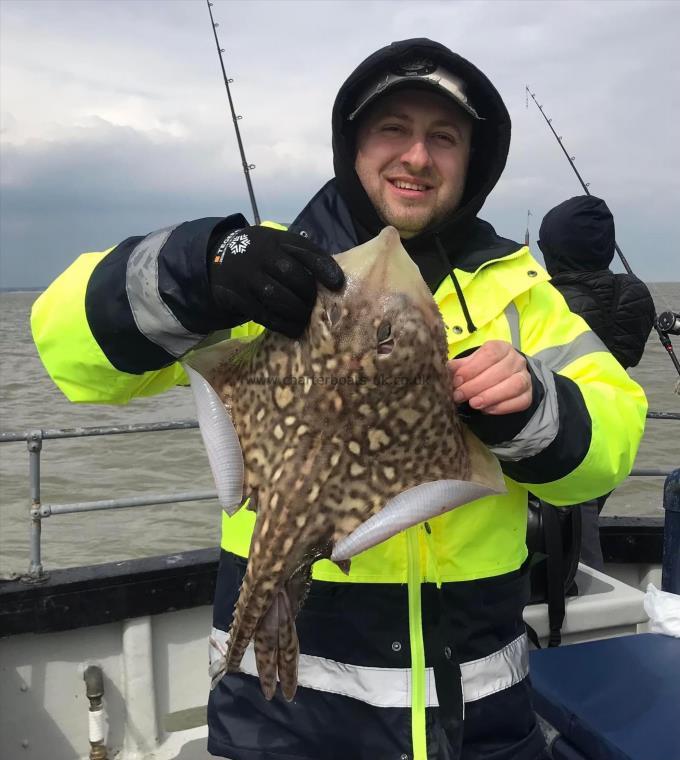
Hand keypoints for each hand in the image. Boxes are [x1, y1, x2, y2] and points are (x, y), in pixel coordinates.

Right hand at [208, 226, 343, 337]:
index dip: (324, 267)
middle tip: (317, 307)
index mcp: (278, 239)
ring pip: (276, 295)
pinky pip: (262, 313)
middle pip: (292, 274)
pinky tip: (292, 328)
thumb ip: (300, 257)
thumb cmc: (260, 254)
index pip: (306, 250)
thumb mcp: (277, 245)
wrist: (217, 258)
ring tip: (306, 319)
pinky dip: (281, 323)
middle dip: (308, 294)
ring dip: (296, 311)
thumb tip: (334, 280)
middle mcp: (261, 254)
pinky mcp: (237, 296)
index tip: (338, 284)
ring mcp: (247, 276)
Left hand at [448, 341, 531, 414]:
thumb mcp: (471, 363)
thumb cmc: (484, 369)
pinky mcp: (528, 395)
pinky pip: (520, 402)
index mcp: (502, 348)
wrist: (505, 379)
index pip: (490, 353)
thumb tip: (449, 368)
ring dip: (491, 396)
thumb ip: (461, 366)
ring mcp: (525, 377)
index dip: (472, 367)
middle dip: (477, 385)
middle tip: (460, 395)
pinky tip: (486, 410)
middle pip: (500, 371)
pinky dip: (502, 407)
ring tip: (473, 403)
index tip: (457, 380)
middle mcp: (517, 360)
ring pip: (513, 386)